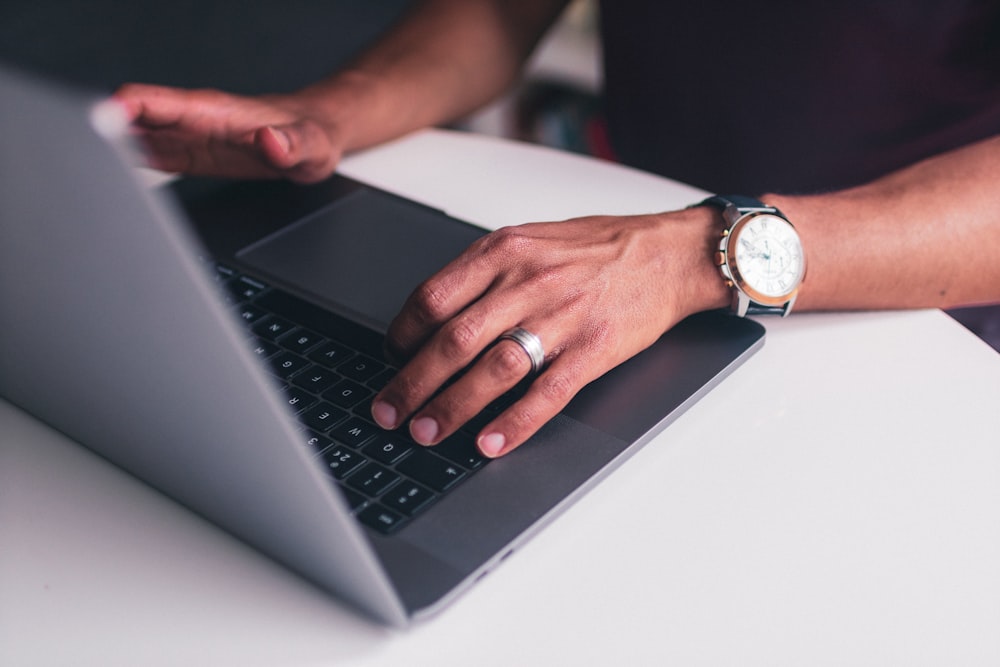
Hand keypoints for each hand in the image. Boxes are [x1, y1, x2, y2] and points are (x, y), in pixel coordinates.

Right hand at [113, 84, 347, 182]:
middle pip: (131, 117)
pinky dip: (130, 165)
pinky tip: (117, 179)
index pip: (151, 101)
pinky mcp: (193, 155)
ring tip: (91, 174)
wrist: (316, 138)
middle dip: (102, 131)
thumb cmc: (313, 136)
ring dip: (111, 151)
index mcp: (212, 112)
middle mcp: (193, 120)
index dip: (119, 110)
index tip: (99, 125)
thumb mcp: (310, 145)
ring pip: (136, 137)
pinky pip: (151, 156)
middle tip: (82, 157)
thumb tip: (269, 140)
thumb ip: (290, 144)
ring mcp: (190, 137)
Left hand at [370, 208, 727, 456]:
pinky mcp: (594, 349)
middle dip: (412, 382)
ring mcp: (562, 317)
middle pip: (453, 339)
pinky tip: (490, 442)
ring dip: (452, 406)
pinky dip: (515, 422)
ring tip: (427, 432)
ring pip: (493, 368)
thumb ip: (484, 273)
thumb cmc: (597, 249)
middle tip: (389, 411)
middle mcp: (528, 283)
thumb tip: (434, 315)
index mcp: (504, 252)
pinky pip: (547, 392)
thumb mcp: (531, 240)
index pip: (432, 297)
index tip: (393, 360)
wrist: (668, 253)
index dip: (402, 336)